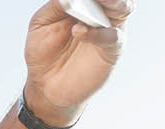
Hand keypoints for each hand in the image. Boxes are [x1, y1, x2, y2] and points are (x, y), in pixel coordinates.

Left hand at [23, 0, 134, 125]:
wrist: (45, 85)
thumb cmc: (44, 52)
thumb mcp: (41, 23)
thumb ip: (55, 6)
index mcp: (85, 4)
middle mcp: (101, 13)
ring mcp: (108, 30)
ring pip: (122, 9)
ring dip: (113, 2)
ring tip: (101, 0)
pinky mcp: (111, 50)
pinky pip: (112, 37)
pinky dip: (97, 33)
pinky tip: (78, 31)